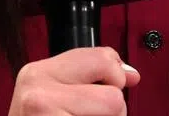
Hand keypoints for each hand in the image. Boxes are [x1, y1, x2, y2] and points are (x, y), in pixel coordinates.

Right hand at [8, 46, 140, 114]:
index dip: (114, 78)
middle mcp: (38, 92)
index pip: (101, 59)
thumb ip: (91, 76)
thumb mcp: (53, 94)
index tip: (103, 94)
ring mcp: (45, 115)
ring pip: (114, 115)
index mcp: (37, 73)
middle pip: (114, 96)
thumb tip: (131, 75)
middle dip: (111, 112)